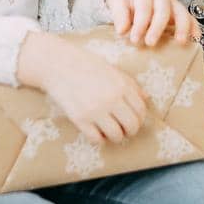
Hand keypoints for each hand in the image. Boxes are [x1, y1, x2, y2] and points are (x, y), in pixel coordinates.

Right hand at [27, 35, 150, 144]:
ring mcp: (95, 110)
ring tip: (109, 130)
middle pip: (132, 126)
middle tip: (123, 128)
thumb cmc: (87, 65)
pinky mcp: (80, 118)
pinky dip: (99, 138)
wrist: (58, 64)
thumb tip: (146, 99)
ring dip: (115, 136)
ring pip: (116, 135)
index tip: (133, 119)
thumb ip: (130, 84)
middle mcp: (111, 99)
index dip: (140, 119)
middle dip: (130, 130)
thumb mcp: (112, 70)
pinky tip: (96, 130)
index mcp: (121, 85)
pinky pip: (97, 138)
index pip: (141, 111)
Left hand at [99, 0, 196, 47]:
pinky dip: (193, 27)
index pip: (143, 7)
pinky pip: (188, 16)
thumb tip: (122, 30)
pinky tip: (196, 38)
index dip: (140, 24)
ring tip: (180, 42)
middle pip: (163, 9)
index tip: (134, 39)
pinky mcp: (177, 8)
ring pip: (180, 11)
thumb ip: (119, 13)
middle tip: (150, 43)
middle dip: (158, 27)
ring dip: (182, 27)